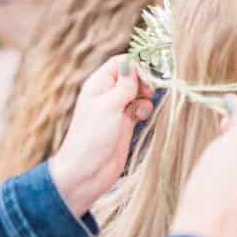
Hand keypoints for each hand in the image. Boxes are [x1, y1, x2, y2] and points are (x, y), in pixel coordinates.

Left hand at [49, 55, 154, 217]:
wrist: (86, 173)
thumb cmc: (92, 137)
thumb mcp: (109, 106)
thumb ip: (125, 85)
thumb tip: (133, 63)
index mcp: (98, 84)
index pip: (120, 63)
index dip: (136, 64)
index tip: (150, 73)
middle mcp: (108, 94)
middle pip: (133, 77)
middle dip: (145, 81)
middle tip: (150, 91)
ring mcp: (117, 110)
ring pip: (139, 93)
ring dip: (146, 97)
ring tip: (143, 109)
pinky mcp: (126, 125)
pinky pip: (140, 109)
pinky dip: (145, 110)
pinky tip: (143, 118)